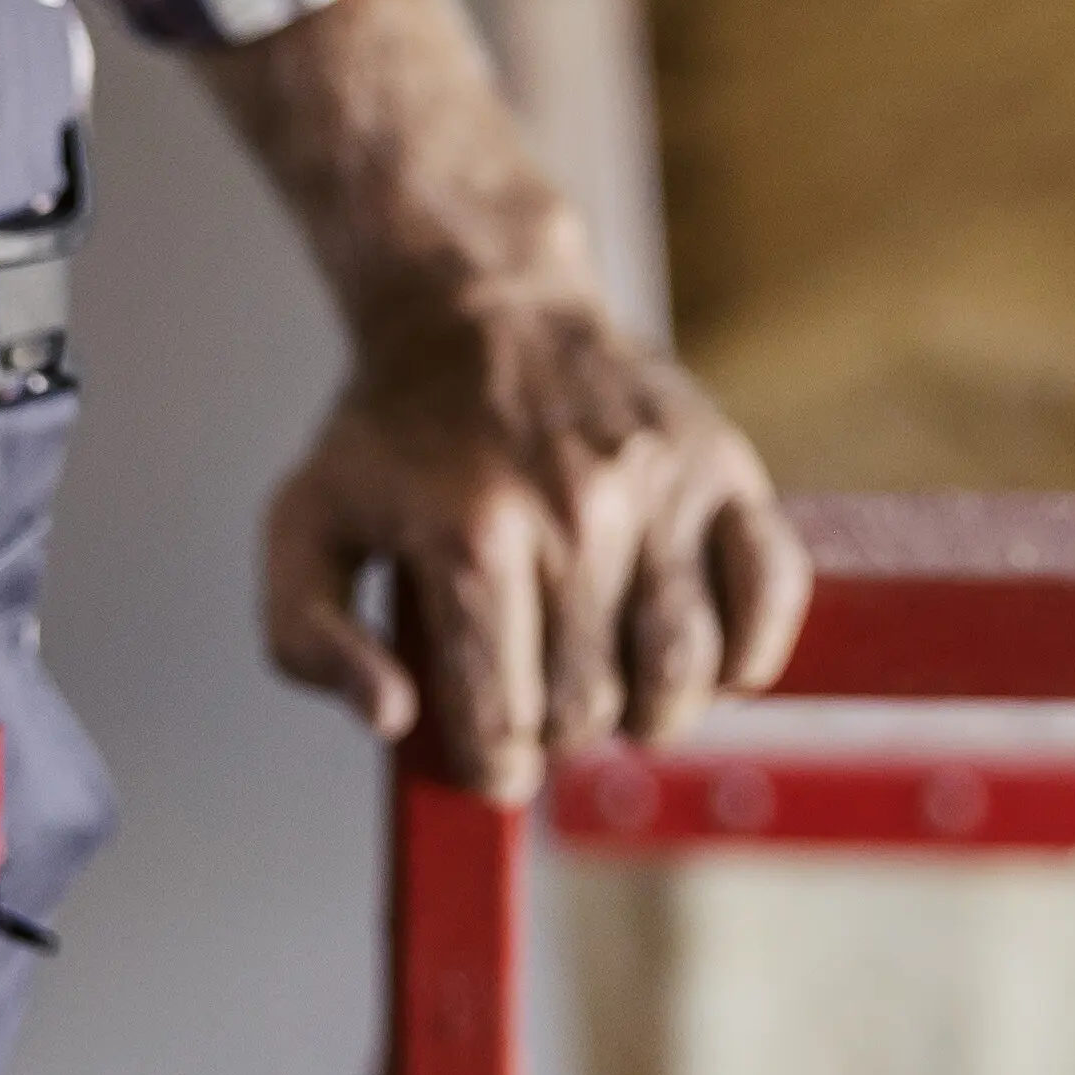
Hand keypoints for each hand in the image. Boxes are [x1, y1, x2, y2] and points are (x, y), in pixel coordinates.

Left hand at [260, 282, 805, 800]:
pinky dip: (747, 655)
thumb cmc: (394, 434)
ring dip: (648, 713)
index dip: (494, 767)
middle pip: (588, 709)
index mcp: (469, 535)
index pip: (502, 720)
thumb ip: (308, 639)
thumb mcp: (305, 523)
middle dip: (558, 730)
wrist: (480, 307)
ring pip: (680, 674)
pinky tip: (705, 661)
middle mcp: (572, 512)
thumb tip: (392, 718)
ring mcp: (657, 489)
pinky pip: (770, 594)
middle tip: (540, 695)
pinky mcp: (721, 467)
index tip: (492, 758)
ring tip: (615, 690)